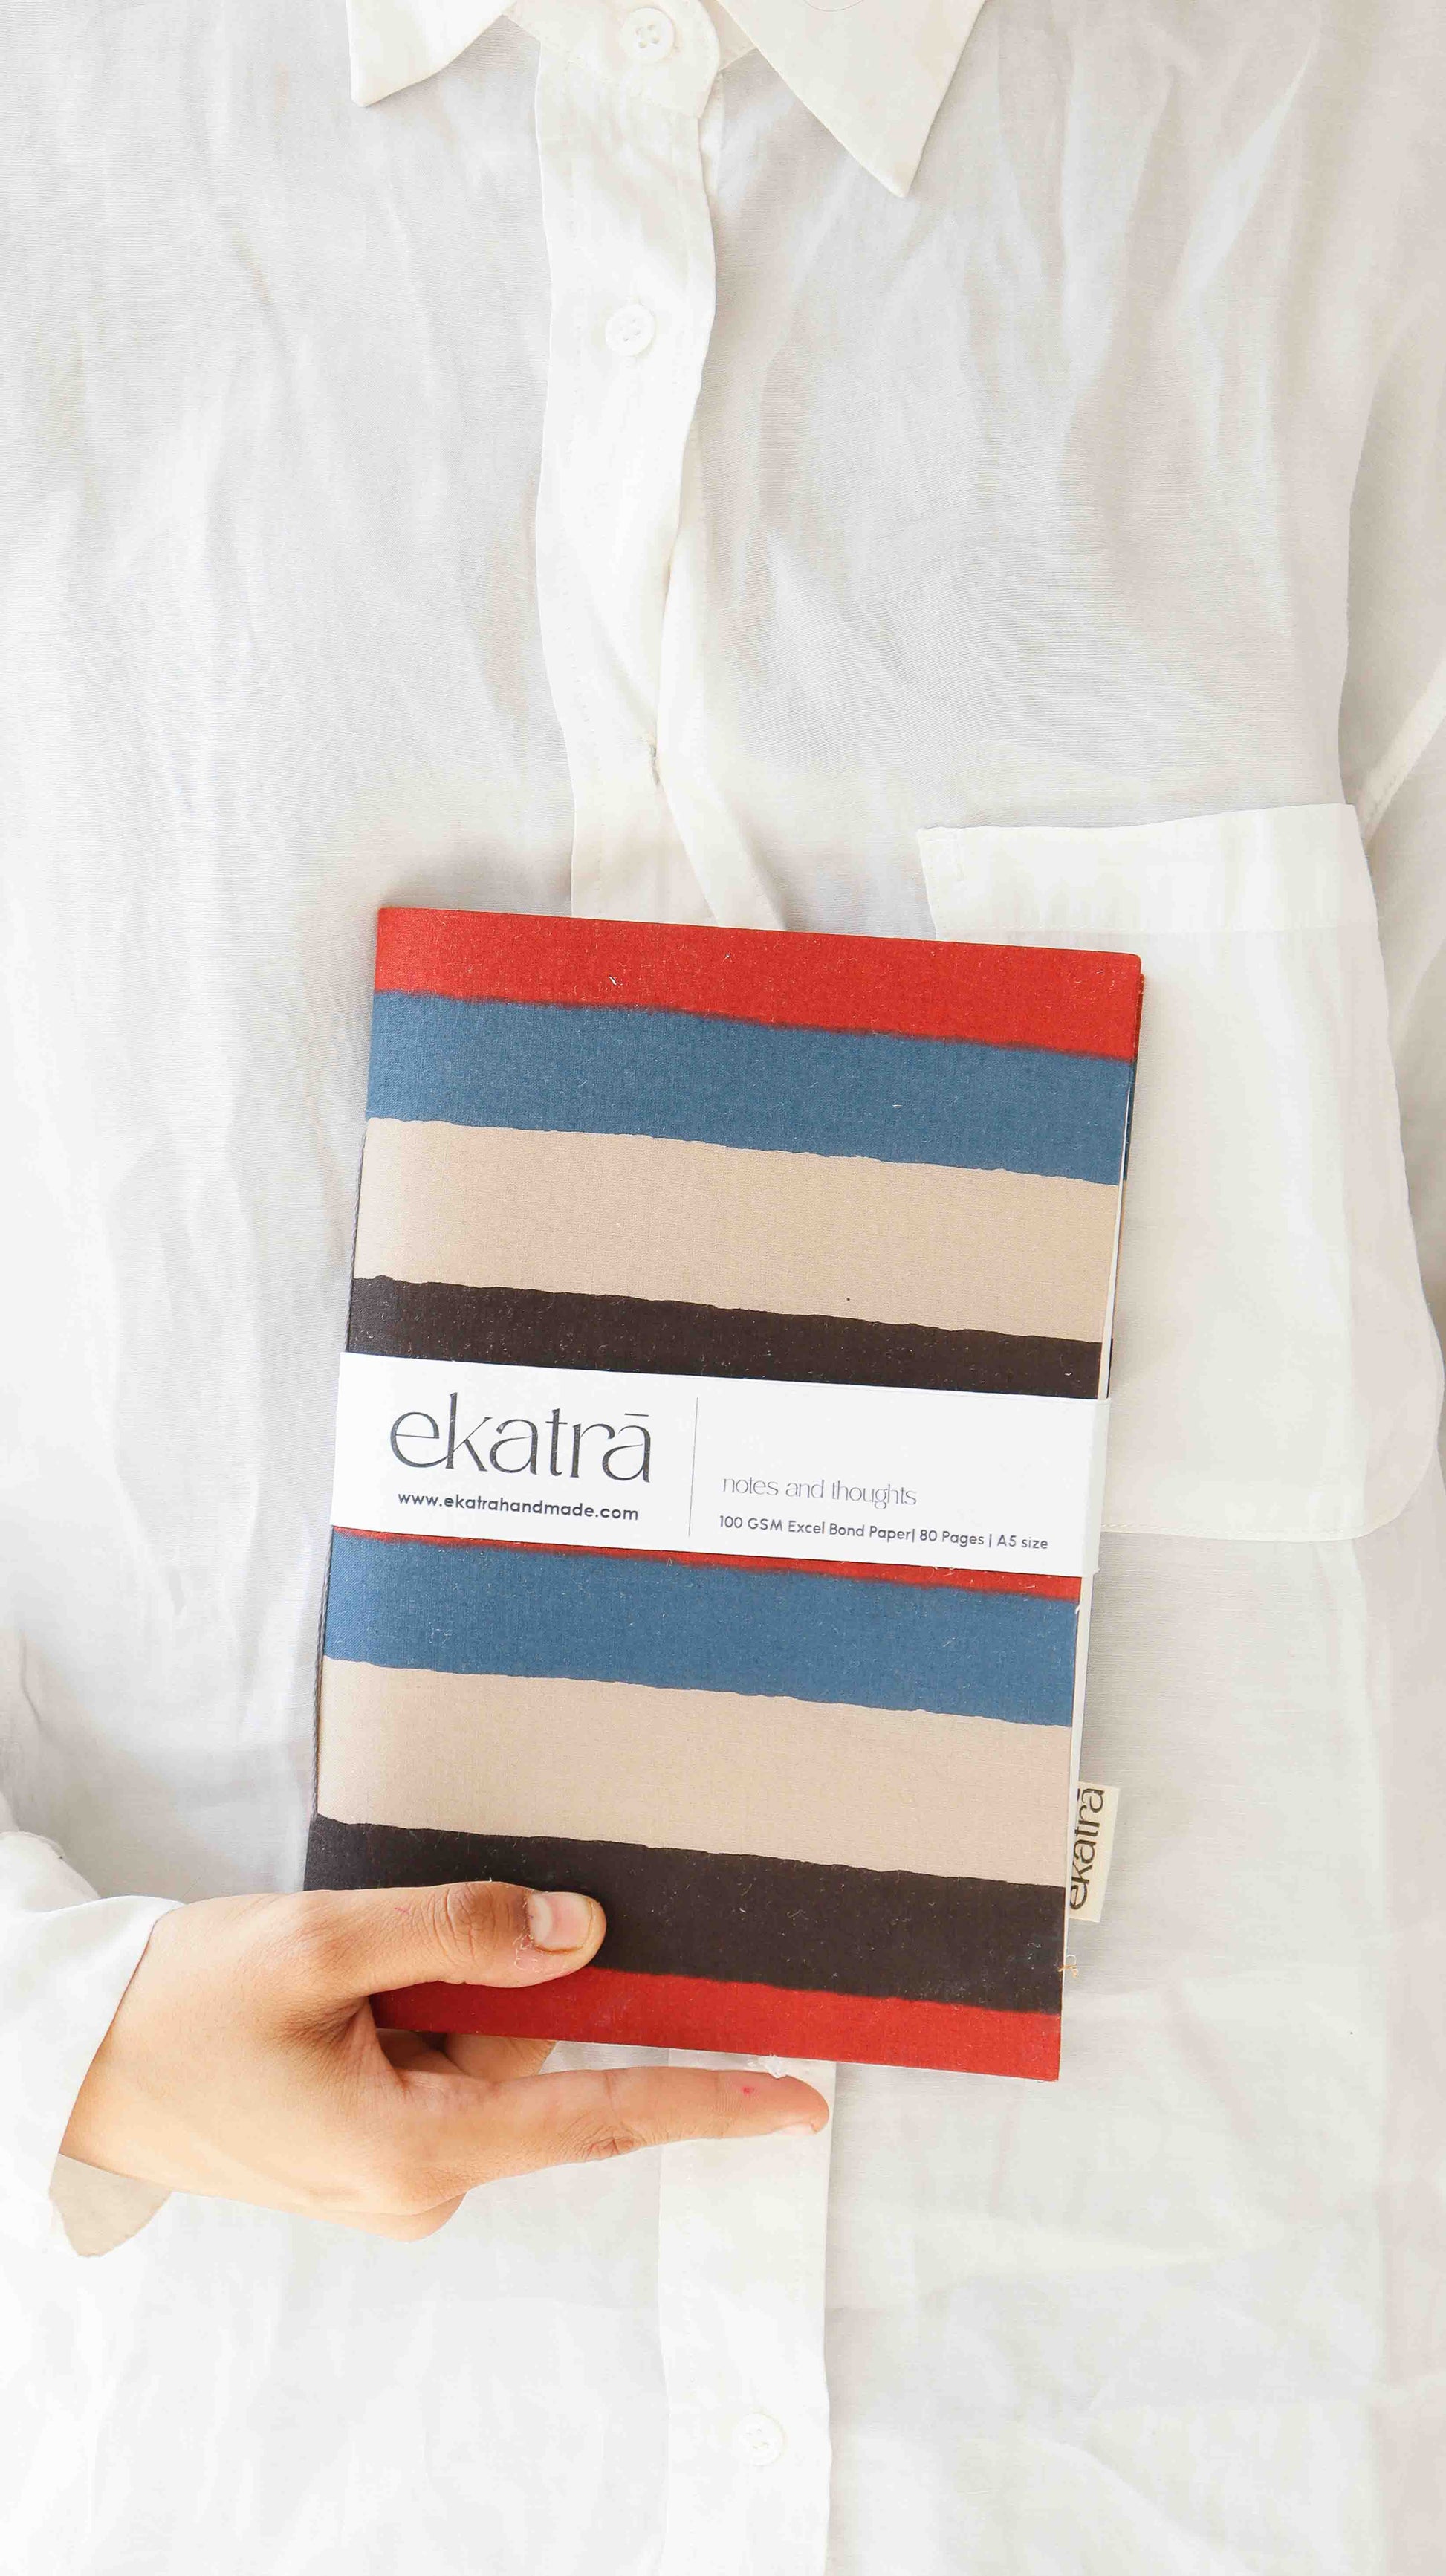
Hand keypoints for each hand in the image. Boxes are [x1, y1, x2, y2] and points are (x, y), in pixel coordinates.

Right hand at [60, 1882, 828, 2237]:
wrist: (73, 2062)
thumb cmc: (183, 2004)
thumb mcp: (323, 1942)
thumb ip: (463, 1932)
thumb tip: (582, 1936)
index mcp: (419, 2150)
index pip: (601, 2120)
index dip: (711, 2103)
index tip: (804, 2104)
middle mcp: (419, 2186)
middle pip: (529, 2064)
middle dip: (502, 1986)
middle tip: (398, 1940)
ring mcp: (390, 2181)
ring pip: (479, 2061)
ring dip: (439, 1997)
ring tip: (336, 1969)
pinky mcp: (364, 2159)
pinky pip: (435, 2075)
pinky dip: (415, 2019)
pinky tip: (338, 1996)